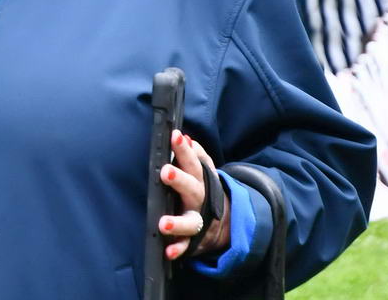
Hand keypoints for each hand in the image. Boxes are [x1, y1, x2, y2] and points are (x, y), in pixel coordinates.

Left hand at [158, 130, 229, 259]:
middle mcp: (198, 199)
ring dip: (176, 223)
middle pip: (191, 188)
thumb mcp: (204, 172)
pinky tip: (168, 252)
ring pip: (188, 222)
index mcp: (199, 180)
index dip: (184, 150)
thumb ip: (195, 155)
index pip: (192, 162)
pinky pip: (185, 246)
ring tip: (163, 224)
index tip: (175, 136)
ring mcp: (196, 220)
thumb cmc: (203, 190)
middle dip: (179, 180)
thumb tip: (185, 138)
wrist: (224, 224)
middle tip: (166, 172)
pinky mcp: (193, 240)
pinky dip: (178, 250)